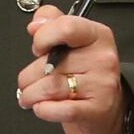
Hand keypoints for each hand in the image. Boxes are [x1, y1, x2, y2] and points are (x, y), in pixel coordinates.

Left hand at [17, 10, 131, 133]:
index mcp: (97, 35)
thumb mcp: (72, 41)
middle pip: (49, 64)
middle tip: (28, 81)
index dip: (42, 38)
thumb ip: (51, 22)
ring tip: (30, 96)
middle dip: (28, 76)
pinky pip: (59, 109)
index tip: (39, 48)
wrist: (106, 108)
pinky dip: (43, 110)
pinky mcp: (96, 110)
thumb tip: (35, 25)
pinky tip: (41, 107)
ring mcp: (101, 85)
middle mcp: (102, 58)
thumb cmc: (85, 73)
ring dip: (30, 95)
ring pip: (50, 87)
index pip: (66, 27)